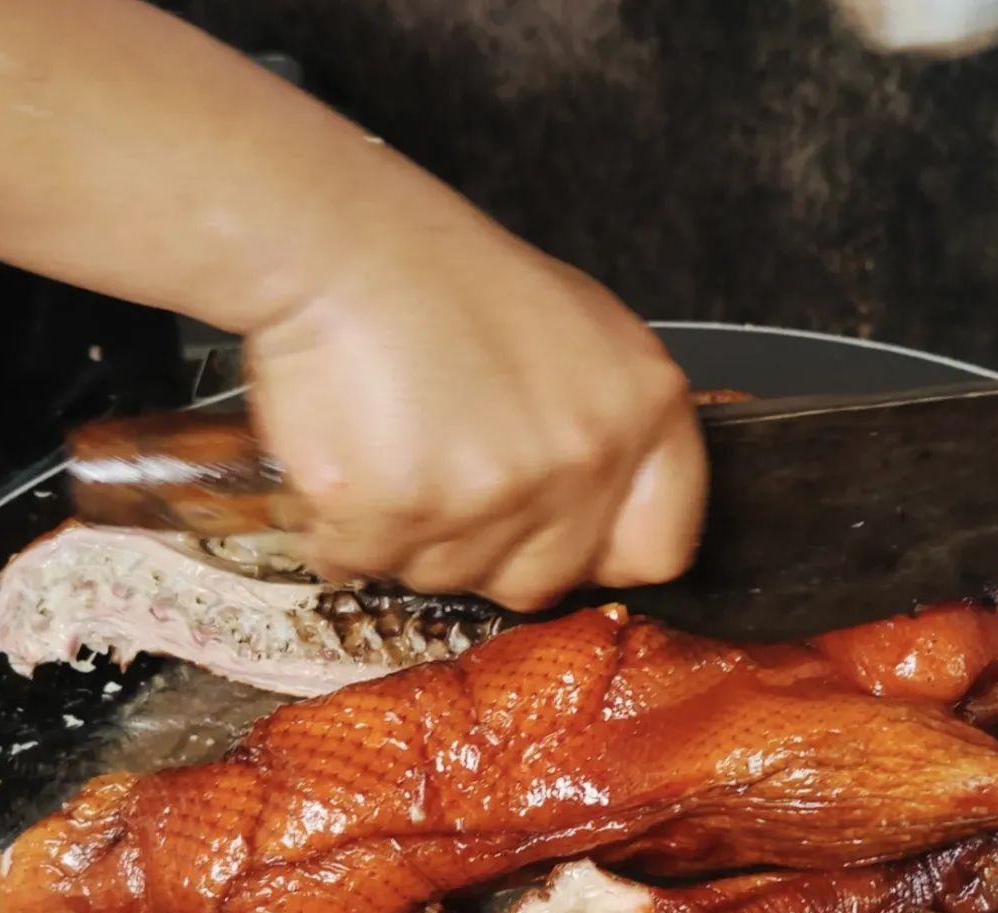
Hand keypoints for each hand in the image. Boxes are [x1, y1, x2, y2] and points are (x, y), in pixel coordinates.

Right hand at [245, 183, 706, 611]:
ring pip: (450, 578)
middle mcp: (581, 459)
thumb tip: (603, 515)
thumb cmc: (445, 280)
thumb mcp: (578, 333)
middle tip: (448, 472)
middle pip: (543, 582)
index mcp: (642, 410)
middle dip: (491, 550)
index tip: (561, 535)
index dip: (602, 552)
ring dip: (412, 537)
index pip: (659, 549)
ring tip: (392, 445)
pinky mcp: (402, 514)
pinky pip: (367, 563)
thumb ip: (610, 431)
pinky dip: (343, 529)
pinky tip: (348, 460)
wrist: (338, 244)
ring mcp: (493, 493)